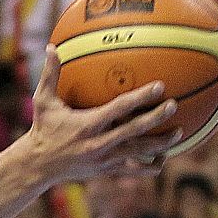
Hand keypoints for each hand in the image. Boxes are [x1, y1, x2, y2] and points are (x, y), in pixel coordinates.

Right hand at [24, 46, 180, 183]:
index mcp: (88, 124)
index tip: (160, 85)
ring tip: (180, 132)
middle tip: (174, 105)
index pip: (119, 108)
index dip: (141, 97)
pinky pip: (135, 170)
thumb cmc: (43, 129)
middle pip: (135, 131)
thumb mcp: (43, 102)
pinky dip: (150, 165)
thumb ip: (50, 75)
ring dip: (162, 144)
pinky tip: (163, 157)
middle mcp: (99, 143)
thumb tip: (51, 46)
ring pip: (140, 153)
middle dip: (157, 118)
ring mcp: (105, 159)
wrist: (37, 166)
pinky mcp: (108, 171)